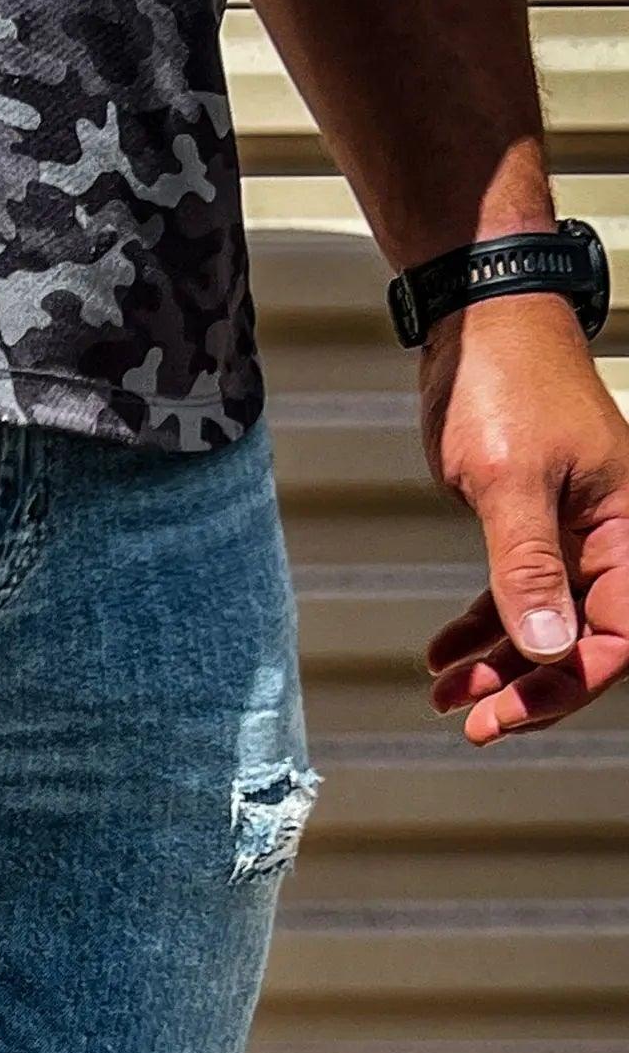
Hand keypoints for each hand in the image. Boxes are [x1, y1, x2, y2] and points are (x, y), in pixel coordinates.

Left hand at [419, 293, 628, 742]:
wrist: (478, 328)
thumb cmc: (504, 387)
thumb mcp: (510, 482)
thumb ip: (526, 567)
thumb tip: (549, 645)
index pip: (618, 633)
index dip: (567, 685)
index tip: (508, 716)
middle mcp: (611, 534)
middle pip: (583, 638)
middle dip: (529, 687)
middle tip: (474, 724)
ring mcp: (572, 531)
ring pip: (546, 620)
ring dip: (498, 666)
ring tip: (445, 699)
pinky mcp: (532, 522)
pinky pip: (517, 591)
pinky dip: (482, 628)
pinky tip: (442, 657)